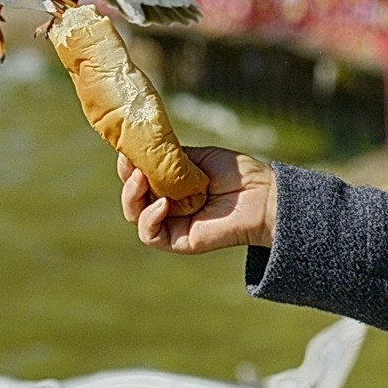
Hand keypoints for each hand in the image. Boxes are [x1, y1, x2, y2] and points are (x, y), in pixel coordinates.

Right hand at [118, 147, 276, 254]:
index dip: (128, 162)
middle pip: (131, 194)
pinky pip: (150, 234)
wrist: (260, 195)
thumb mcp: (196, 157)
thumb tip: (141, 149)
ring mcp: (170, 222)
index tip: (128, 147)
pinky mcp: (178, 240)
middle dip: (126, 177)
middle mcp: (166, 202)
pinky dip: (149, 218)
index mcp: (169, 181)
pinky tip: (163, 203)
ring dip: (132, 196)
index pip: (137, 174)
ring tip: (142, 179)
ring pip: (135, 214)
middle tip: (132, 163)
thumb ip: (168, 157)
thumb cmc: (234, 173)